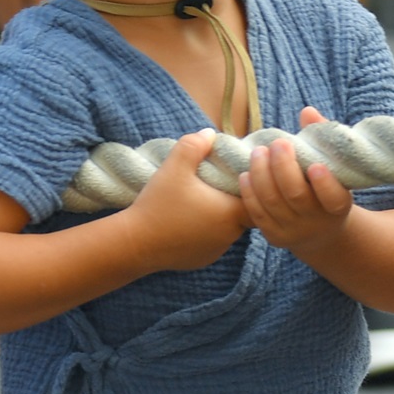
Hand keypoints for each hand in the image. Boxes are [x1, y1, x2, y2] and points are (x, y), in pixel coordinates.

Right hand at [119, 130, 250, 272]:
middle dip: (231, 200)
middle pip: (243, 215)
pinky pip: (211, 242)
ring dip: (217, 217)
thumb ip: (193, 145)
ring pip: (226, 229)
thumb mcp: (174, 167)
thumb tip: (210, 133)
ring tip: (197, 203)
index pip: (258, 200)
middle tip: (213, 185)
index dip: (250, 187)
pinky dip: (203, 231)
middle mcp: (230, 235)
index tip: (235, 176)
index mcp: (231, 212)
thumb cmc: (159, 204)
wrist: (136, 243)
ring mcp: (216, 251)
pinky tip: (185, 221)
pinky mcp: (202, 260)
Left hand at [239, 105, 355, 257]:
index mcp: (338, 206)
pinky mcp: (274, 235)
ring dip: (261, 174)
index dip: (325, 184)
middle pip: (296, 195)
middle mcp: (317, 222)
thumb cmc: (325, 188)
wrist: (319, 232)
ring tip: (258, 152)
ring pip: (272, 202)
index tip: (316, 165)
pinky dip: (249, 192)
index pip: (334, 198)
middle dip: (283, 167)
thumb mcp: (332, 169)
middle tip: (277, 143)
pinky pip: (257, 213)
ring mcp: (294, 231)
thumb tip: (307, 112)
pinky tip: (245, 173)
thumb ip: (321, 140)